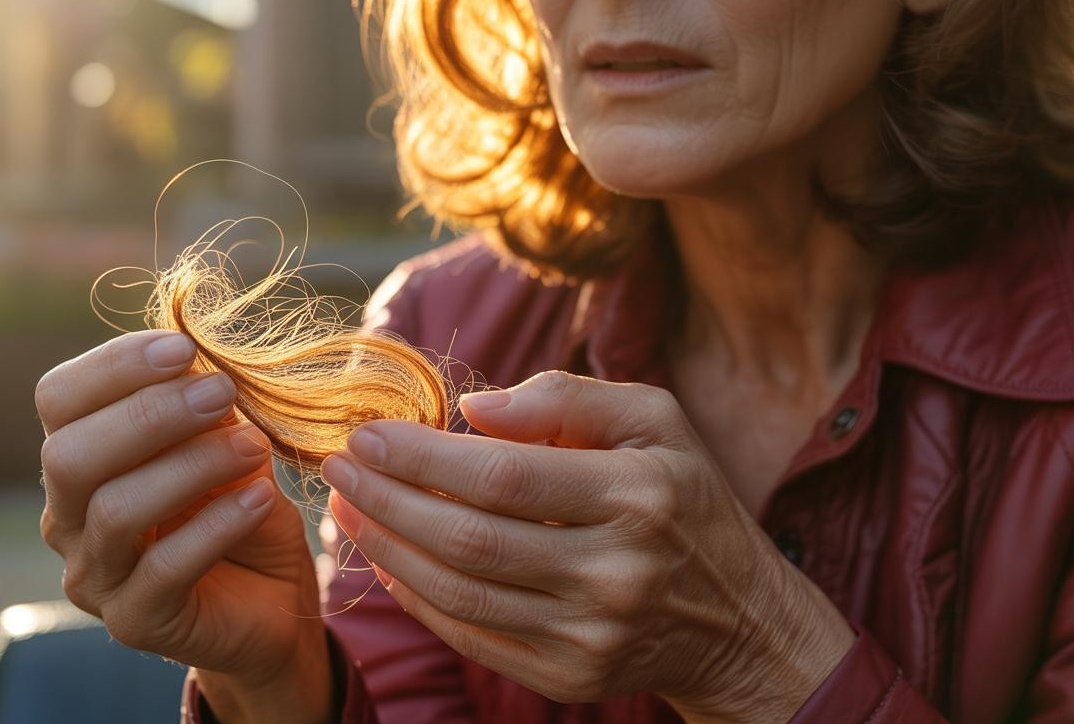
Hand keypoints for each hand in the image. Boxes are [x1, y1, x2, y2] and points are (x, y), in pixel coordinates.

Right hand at [36, 330, 331, 723]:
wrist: (273, 599)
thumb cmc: (242, 510)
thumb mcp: (230, 445)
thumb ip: (208, 411)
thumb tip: (203, 363)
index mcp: (81, 461)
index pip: (59, 400)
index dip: (114, 366)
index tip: (183, 348)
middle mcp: (68, 519)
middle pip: (69, 456)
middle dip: (149, 415)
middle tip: (222, 392)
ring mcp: (95, 577)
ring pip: (115, 510)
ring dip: (191, 466)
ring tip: (253, 446)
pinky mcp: (135, 622)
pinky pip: (163, 569)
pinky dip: (217, 525)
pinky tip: (261, 498)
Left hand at [322, 370, 854, 721]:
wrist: (735, 616)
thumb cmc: (684, 498)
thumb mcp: (655, 419)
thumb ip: (569, 398)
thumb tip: (474, 409)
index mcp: (637, 494)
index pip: (504, 476)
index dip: (423, 457)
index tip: (367, 433)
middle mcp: (614, 571)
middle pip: (469, 539)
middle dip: (387, 500)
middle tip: (338, 466)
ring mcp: (590, 634)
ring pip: (459, 593)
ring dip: (388, 549)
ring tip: (348, 509)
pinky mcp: (570, 674)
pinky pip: (471, 636)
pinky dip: (418, 597)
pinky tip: (389, 559)